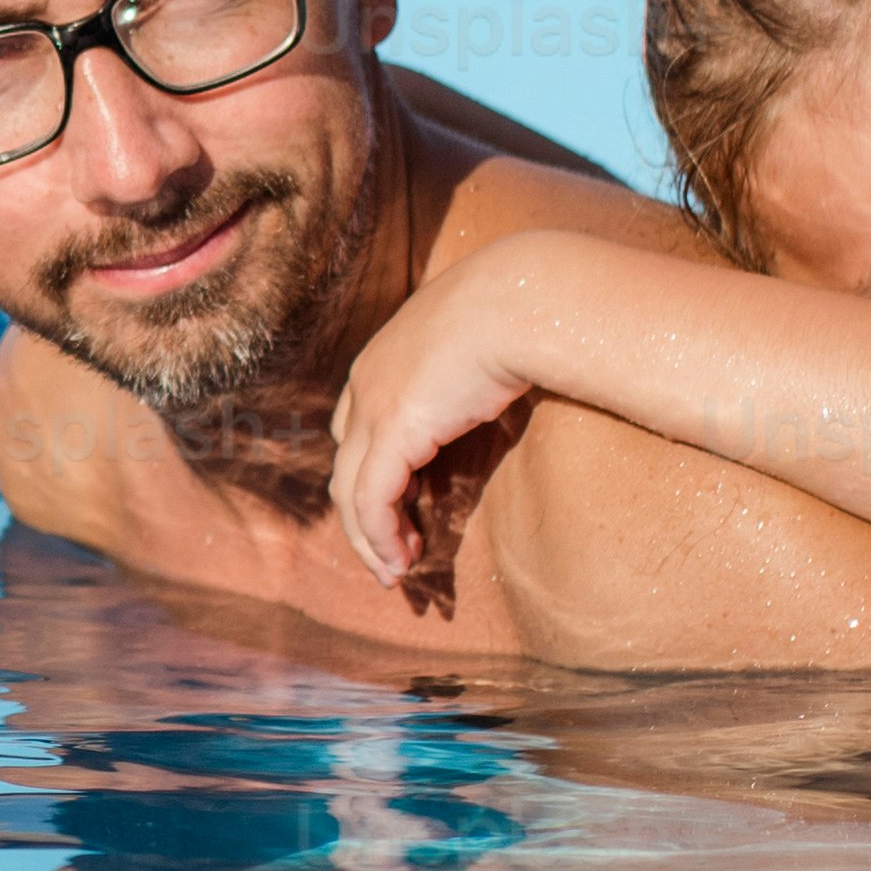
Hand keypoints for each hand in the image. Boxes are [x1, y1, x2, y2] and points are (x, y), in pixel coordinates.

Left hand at [325, 273, 552, 600]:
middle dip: (364, 518)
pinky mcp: (393, 431)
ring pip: (349, 491)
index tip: (404, 511)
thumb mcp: (486, 345)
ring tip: (395, 573)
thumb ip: (473, 376)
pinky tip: (402, 561)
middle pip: (347, 465)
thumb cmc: (522, 313)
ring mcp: (374, 405)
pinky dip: (380, 536)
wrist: (524, 298)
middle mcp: (367, 381)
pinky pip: (371, 501)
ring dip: (370, 539)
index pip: (359, 430)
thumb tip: (500, 395)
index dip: (375, 476)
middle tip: (390, 558)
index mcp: (384, 358)